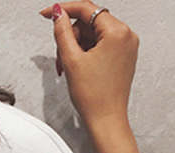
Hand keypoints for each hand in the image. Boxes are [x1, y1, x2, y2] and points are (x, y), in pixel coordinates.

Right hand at [39, 2, 138, 129]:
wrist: (106, 119)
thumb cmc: (94, 97)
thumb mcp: (72, 60)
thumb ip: (62, 32)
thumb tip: (58, 14)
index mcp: (117, 32)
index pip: (87, 9)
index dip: (64, 10)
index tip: (48, 13)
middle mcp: (126, 35)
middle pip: (90, 23)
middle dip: (71, 38)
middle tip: (62, 58)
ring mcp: (126, 46)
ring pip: (94, 35)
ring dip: (77, 47)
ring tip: (69, 67)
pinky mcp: (123, 56)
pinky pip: (101, 45)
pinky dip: (86, 53)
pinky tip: (79, 67)